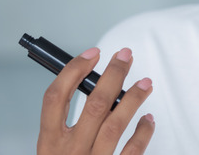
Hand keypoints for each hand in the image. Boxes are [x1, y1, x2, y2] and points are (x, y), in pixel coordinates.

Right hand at [38, 47, 154, 153]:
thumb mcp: (57, 151)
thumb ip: (70, 126)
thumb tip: (99, 85)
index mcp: (48, 144)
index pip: (55, 98)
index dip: (73, 71)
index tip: (93, 53)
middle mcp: (68, 153)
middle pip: (92, 105)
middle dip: (113, 75)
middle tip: (126, 55)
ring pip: (115, 124)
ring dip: (133, 99)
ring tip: (146, 82)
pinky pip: (133, 150)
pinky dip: (143, 132)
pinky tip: (149, 119)